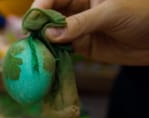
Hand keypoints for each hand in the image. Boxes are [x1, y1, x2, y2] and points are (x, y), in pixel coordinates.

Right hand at [32, 0, 148, 64]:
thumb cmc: (141, 13)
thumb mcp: (110, 13)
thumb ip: (79, 23)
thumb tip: (50, 34)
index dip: (39, 8)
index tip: (31, 22)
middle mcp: (76, 9)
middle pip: (48, 15)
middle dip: (38, 26)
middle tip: (29, 39)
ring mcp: (77, 28)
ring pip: (52, 33)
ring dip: (42, 42)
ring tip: (34, 51)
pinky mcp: (81, 46)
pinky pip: (61, 49)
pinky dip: (52, 54)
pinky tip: (46, 59)